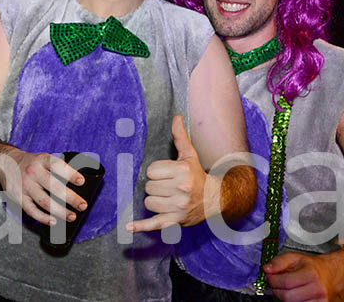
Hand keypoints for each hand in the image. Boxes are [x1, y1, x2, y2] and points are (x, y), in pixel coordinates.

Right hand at [0, 149, 86, 225]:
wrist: (5, 164)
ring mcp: (25, 186)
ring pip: (45, 202)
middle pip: (54, 187)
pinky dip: (43, 218)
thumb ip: (58, 167)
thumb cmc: (31, 163)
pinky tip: (54, 221)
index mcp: (41, 160)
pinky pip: (32, 211)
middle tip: (83, 206)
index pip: (57, 166)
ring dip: (61, 211)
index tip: (82, 182)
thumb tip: (80, 183)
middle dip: (71, 198)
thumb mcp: (43, 158)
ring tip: (72, 216)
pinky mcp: (18, 197)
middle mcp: (33, 172)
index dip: (70, 174)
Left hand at [127, 114, 209, 231]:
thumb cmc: (197, 175)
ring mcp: (178, 207)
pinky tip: (128, 227)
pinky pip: (154, 224)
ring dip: (155, 201)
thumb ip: (180, 136)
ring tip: (168, 198)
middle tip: (169, 187)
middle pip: (148, 187)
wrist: (215, 199)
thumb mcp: (189, 155)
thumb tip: (176, 117)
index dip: (157, 172)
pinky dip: (141, 226)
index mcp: (182, 171)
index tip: (168, 175)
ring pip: (148, 203)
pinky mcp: (175, 221)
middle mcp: (181, 190)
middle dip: (156, 186)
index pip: (151, 171)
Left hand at [263, 252, 335, 301]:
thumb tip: (266, 269)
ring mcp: (320, 301)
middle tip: (275, 284)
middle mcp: (317, 289)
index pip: (286, 282)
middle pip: (288, 296)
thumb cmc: (311, 266)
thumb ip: (278, 261)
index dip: (273, 280)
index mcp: (311, 274)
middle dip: (276, 290)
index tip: (269, 277)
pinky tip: (292, 294)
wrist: (329, 274)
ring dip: (283, 297)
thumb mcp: (294, 257)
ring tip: (284, 288)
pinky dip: (292, 301)